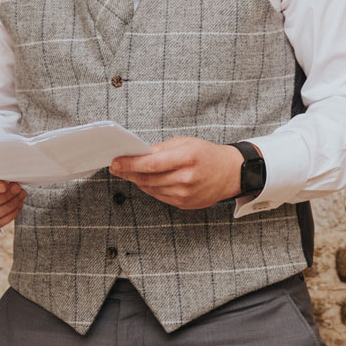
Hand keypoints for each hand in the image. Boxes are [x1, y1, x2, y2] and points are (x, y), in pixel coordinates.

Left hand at [109, 138, 242, 209]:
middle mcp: (186, 178)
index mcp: (186, 158)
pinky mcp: (184, 204)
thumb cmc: (207, 154)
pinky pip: (159, 196)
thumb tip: (138, 154)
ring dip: (136, 181)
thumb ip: (160, 148)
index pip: (150, 164)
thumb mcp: (185, 142)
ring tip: (128, 172)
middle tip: (116, 167)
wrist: (230, 173)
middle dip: (128, 172)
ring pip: (150, 189)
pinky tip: (144, 180)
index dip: (129, 164)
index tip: (115, 162)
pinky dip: (148, 188)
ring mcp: (185, 194)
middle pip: (147, 178)